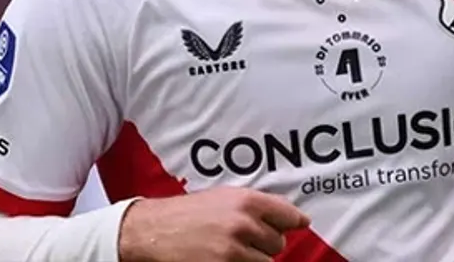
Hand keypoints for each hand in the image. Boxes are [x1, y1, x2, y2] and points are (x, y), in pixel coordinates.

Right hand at [118, 187, 311, 261]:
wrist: (154, 230)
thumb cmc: (188, 212)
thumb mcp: (223, 197)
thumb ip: (256, 205)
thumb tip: (293, 217)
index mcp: (246, 201)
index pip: (289, 215)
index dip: (293, 222)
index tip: (299, 225)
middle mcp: (244, 224)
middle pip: (278, 243)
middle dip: (265, 243)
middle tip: (244, 239)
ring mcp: (234, 250)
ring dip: (254, 259)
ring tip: (232, 251)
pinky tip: (225, 259)